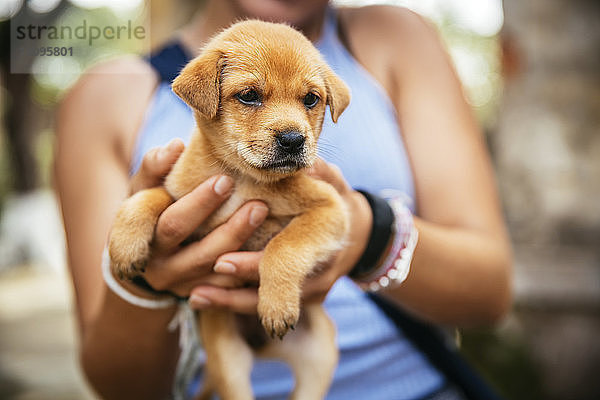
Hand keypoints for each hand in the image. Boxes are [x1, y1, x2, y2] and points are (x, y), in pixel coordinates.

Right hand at [119, 139, 268, 299]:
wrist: (141, 258)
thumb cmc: (149, 209)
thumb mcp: (143, 188)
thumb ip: (154, 167)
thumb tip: (175, 147)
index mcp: (145, 237)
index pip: (172, 222)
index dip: (198, 204)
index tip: (225, 179)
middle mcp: (161, 267)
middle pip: (200, 251)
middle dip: (230, 228)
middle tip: (259, 204)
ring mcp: (182, 286)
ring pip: (219, 272)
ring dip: (245, 248)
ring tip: (267, 220)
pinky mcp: (202, 295)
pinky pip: (230, 288)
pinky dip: (250, 270)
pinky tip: (272, 249)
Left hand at [188, 159, 372, 310]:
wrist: (350, 228)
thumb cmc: (333, 196)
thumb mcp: (331, 180)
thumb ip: (319, 172)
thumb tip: (303, 166)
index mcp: (328, 238)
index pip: (289, 261)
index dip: (255, 265)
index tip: (222, 262)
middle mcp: (321, 272)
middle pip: (272, 290)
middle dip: (234, 288)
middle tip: (196, 286)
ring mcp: (311, 291)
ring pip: (266, 304)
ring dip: (229, 301)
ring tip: (194, 297)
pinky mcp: (298, 300)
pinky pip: (264, 306)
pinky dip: (235, 302)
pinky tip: (203, 299)